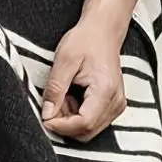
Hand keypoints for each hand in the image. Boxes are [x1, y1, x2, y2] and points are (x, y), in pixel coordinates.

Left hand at [41, 18, 126, 142]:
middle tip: (51, 103)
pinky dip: (77, 114)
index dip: (61, 126)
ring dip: (70, 118)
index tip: (45, 118)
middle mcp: (115, 102)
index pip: (84, 123)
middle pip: (87, 131)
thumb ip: (55, 89)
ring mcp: (116, 105)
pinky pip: (93, 120)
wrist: (102, 31)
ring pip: (89, 128)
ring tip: (62, 94)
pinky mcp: (112, 105)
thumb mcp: (64, 60)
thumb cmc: (86, 40)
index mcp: (105, 90)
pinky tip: (71, 96)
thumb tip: (47, 113)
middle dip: (65, 123)